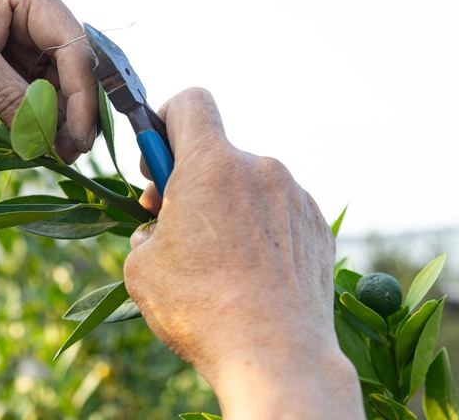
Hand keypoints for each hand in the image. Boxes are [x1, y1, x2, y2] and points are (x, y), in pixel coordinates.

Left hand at [0, 0, 97, 160]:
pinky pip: (32, 86)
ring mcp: (20, 28)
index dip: (82, 97)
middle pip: (69, 65)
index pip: (74, 46)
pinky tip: (28, 137)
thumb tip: (48, 139)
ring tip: (45, 152)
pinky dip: (31, 113)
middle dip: (67, 111)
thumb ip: (9, 99)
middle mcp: (30, 3)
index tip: (77, 140)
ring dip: (50, 116)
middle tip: (62, 155)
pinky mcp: (8, 51)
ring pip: (54, 80)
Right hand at [124, 88, 362, 418]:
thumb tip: (161, 227)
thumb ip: (147, 229)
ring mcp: (295, 197)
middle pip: (217, 152)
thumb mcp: (141, 266)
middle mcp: (259, 169)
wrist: (276, 356)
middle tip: (175, 221)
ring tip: (218, 261)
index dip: (166, 120)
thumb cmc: (200, 309)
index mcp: (211, 166)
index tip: (158, 160)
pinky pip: (278, 211)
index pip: (191, 103)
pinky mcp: (317, 226)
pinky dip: (259, 229)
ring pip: (248, 185)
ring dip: (226, 207)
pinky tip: (250, 271)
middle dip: (191, 179)